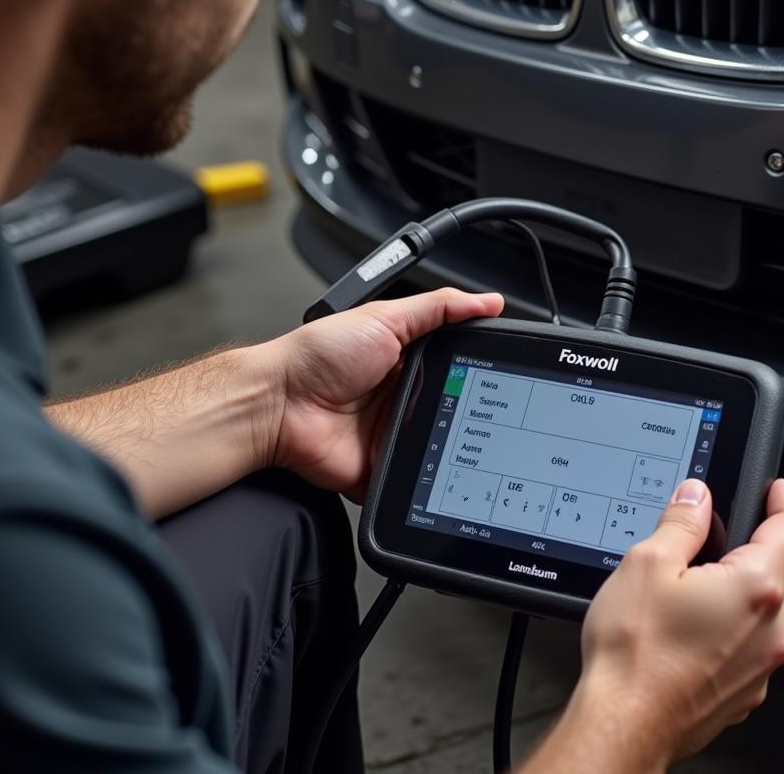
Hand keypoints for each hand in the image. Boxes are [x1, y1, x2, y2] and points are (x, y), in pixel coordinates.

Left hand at [260, 288, 503, 501]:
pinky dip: (424, 478)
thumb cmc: (317, 357)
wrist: (278, 404)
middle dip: (468, 408)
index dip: (480, 367)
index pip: (458, 363)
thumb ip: (439, 308)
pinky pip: (413, 480)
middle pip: (454, 406)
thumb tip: (487, 303)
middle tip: (478, 402)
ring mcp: (393, 434)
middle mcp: (404, 397)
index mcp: (408, 360)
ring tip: (446, 428)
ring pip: (441, 445)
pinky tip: (431, 464)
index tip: (505, 367)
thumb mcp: (385, 318)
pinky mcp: (383, 468)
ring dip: (448, 442)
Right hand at [521, 479, 783, 772]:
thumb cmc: (636, 652)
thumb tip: (697, 497)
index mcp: (755, 588)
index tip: (776, 489)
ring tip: (695, 582)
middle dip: (763, 544)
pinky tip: (691, 625)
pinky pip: (753, 645)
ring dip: (746, 588)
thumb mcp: (648, 562)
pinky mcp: (744, 692)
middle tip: (722, 533)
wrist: (624, 723)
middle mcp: (771, 630)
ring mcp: (761, 667)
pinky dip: (734, 626)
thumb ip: (681, 523)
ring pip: (770, 610)